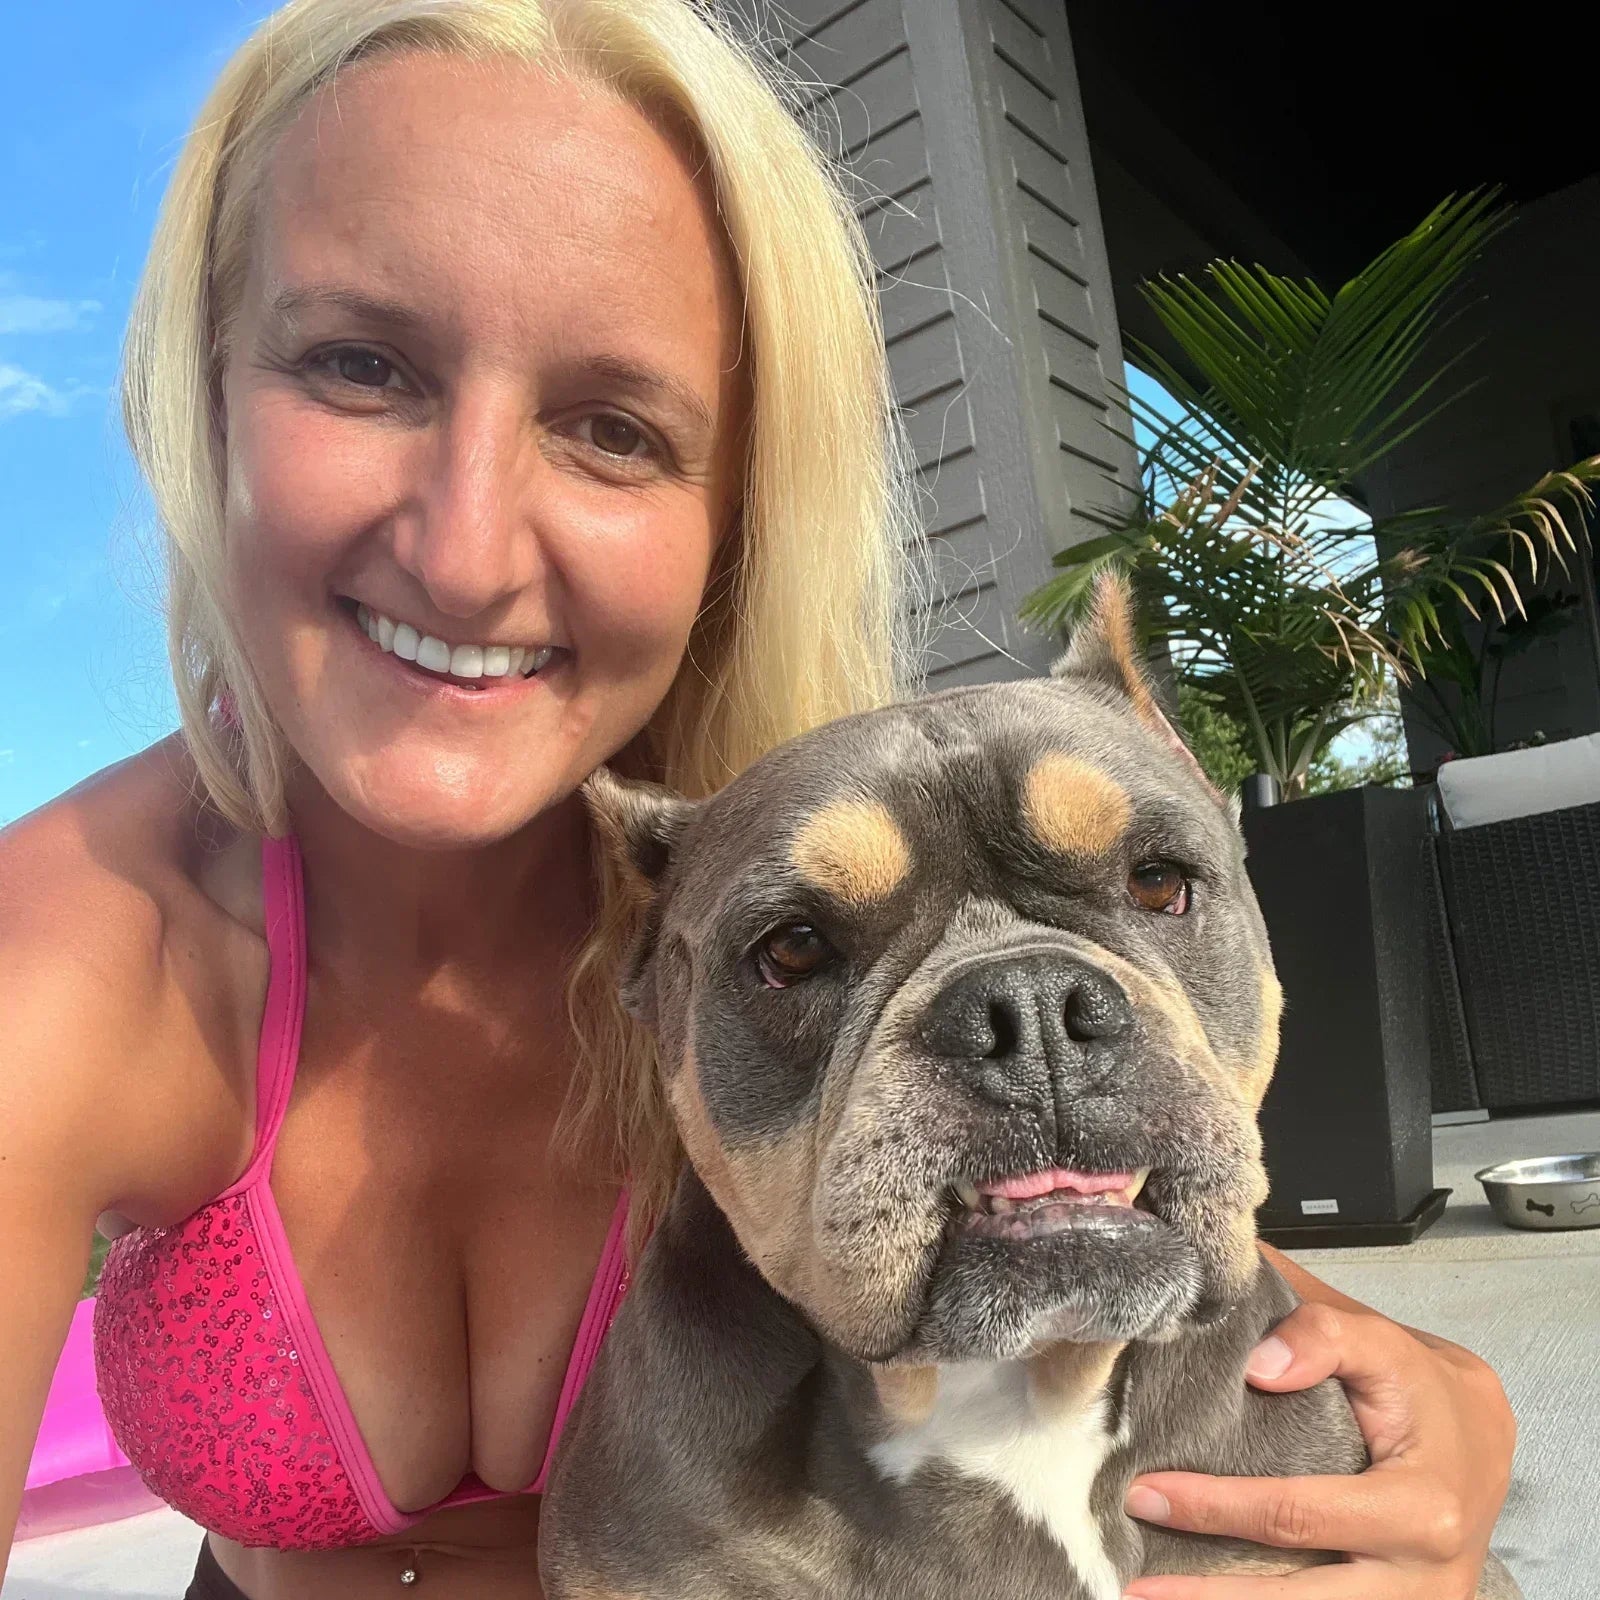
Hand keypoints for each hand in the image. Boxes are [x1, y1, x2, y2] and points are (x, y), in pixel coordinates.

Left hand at [1120, 1298, 1515, 1597]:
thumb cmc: (1423, 1389)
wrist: (1485, 1440)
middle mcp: (1420, 1582)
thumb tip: (1255, 1366)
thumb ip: (1322, 1337)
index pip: (1297, 1517)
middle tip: (1134, 1589)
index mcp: (1420, 1512)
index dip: (1216, 1508)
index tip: (1145, 1494)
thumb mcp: (1383, 1344)